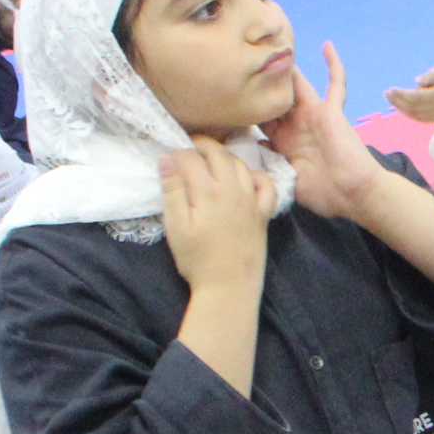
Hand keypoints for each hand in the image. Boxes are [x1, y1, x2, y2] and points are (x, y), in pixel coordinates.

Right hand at [158, 141, 272, 296]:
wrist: (229, 288)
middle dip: (202, 145)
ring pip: (241, 165)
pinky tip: (245, 177)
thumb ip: (172, 190)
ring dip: (226, 156)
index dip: (177, 153)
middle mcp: (233, 191)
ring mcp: (252, 201)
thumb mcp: (176, 227)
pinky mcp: (263, 213)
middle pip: (219, 154)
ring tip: (212, 160)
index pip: (191, 158)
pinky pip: (267, 185)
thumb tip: (166, 158)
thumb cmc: (197, 260)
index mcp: (208, 192)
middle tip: (189, 148)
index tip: (169, 157)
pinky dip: (256, 175)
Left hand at [264, 40, 380, 220]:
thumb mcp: (287, 181)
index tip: (229, 94)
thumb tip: (251, 147)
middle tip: (246, 61)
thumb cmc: (324, 194)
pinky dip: (334, 65)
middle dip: (262, 83)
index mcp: (283, 143)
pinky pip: (336, 84)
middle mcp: (295, 125)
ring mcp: (313, 115)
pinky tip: (327, 45)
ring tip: (274, 46)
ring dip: (287, 69)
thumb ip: (269, 165)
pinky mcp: (331, 110)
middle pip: (274, 97)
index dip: (246, 107)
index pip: (259, 119)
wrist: (354, 195)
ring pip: (297, 85)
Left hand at [383, 63, 433, 122]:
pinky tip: (405, 108)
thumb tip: (416, 82)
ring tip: (392, 101)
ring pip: (415, 116)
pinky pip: (422, 119)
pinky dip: (411, 114)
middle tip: (385, 94)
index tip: (390, 89)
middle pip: (412, 108)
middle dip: (397, 101)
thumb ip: (431, 76)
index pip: (413, 98)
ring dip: (402, 109)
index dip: (400, 95)